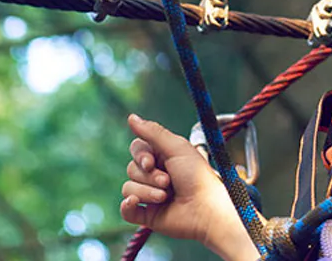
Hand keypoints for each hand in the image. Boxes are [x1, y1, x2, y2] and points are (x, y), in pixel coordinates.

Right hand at [119, 115, 256, 260]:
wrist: (206, 209)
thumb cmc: (197, 176)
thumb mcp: (177, 147)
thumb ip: (153, 132)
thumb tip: (131, 117)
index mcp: (162, 157)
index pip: (137, 149)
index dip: (140, 155)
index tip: (151, 161)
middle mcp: (155, 175)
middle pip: (131, 168)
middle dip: (149, 176)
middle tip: (168, 181)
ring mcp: (150, 195)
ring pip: (128, 188)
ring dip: (147, 191)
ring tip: (166, 196)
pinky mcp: (148, 215)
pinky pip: (125, 210)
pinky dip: (127, 206)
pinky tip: (135, 203)